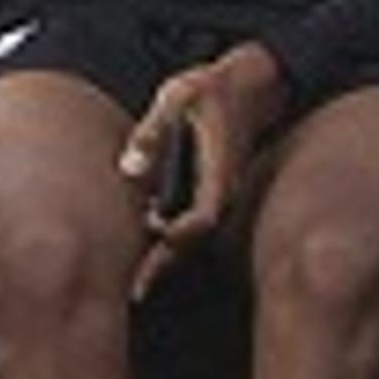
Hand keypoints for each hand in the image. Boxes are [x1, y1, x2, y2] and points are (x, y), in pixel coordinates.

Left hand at [120, 40, 287, 298]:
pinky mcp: (211, 190)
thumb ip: (153, 130)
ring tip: (137, 283)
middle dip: (164, 266)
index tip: (148, 264)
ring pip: (191, 234)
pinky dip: (169, 237)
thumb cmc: (212, 88)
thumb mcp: (180, 96)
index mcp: (219, 174)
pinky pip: (190, 221)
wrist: (250, 84)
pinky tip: (146, 245)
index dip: (173, 244)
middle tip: (136, 293)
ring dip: (165, 256)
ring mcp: (217, 193)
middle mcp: (222, 191)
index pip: (198, 221)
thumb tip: (129, 167)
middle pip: (193, 239)